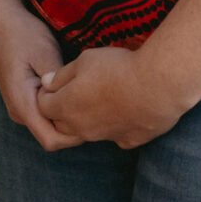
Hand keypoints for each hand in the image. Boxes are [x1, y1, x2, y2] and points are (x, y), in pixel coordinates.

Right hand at [0, 1, 82, 152]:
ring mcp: (20, 106)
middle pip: (53, 136)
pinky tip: (76, 90)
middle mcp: (19, 112)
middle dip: (76, 126)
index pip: (52, 141)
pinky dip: (62, 108)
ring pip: (50, 125)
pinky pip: (46, 114)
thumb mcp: (45, 54)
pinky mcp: (24, 99)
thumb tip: (80, 103)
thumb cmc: (23, 34)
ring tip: (90, 97)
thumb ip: (59, 82)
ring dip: (69, 116)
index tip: (97, 117)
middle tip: (100, 106)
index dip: (76, 136)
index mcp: (23, 105)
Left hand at [35, 45, 184, 149]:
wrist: (158, 85)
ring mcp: (105, 138)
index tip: (56, 82)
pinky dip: (114, 126)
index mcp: (67, 107)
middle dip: (61, 110)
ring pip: (86, 132)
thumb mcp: (84, 60)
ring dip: (86, 119)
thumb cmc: (118, 68)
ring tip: (100, 97)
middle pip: (61, 124)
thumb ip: (62, 75)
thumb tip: (46, 82)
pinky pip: (114, 136)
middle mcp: (82, 128)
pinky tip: (125, 109)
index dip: (46, 93)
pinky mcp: (128, 141)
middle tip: (75, 90)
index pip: (43, 106)